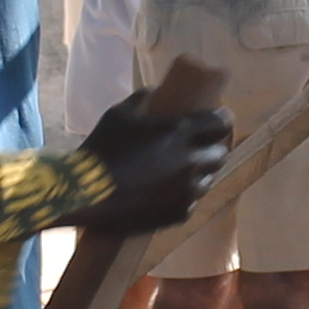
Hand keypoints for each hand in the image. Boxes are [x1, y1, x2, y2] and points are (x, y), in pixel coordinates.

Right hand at [79, 94, 232, 237]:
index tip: (218, 118)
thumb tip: (156, 93)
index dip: (223, 119)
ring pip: (209, 179)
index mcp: (181, 132)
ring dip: (201, 172)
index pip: (221, 123)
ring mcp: (187, 192)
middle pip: (221, 153)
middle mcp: (191, 162)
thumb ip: (143, 100)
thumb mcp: (120, 113)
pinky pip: (192, 201)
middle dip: (214, 147)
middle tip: (202, 144)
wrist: (85, 194)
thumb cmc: (101, 149)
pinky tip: (169, 191)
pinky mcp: (179, 215)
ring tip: (184, 169)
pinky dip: (185, 195)